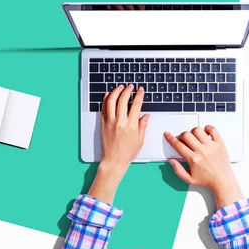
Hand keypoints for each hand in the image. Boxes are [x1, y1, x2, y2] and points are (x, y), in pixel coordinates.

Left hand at [88, 84, 148, 203]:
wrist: (113, 161)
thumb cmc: (127, 153)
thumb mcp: (140, 140)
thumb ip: (143, 126)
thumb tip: (146, 115)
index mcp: (131, 125)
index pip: (136, 105)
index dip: (139, 95)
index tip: (140, 90)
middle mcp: (120, 121)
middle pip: (123, 100)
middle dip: (128, 90)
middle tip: (130, 86)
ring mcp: (110, 122)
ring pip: (112, 101)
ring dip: (116, 91)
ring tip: (120, 87)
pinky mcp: (103, 123)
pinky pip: (103, 108)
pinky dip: (106, 99)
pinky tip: (109, 95)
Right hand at [164, 126, 242, 208]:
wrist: (223, 181)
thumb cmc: (207, 180)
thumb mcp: (189, 179)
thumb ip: (178, 170)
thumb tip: (171, 161)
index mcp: (193, 159)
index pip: (178, 145)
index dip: (170, 138)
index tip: (168, 134)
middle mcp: (202, 151)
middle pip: (186, 135)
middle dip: (182, 136)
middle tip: (184, 140)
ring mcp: (211, 146)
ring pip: (198, 130)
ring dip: (193, 132)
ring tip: (195, 137)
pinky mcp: (219, 143)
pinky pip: (213, 130)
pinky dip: (208, 128)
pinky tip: (205, 133)